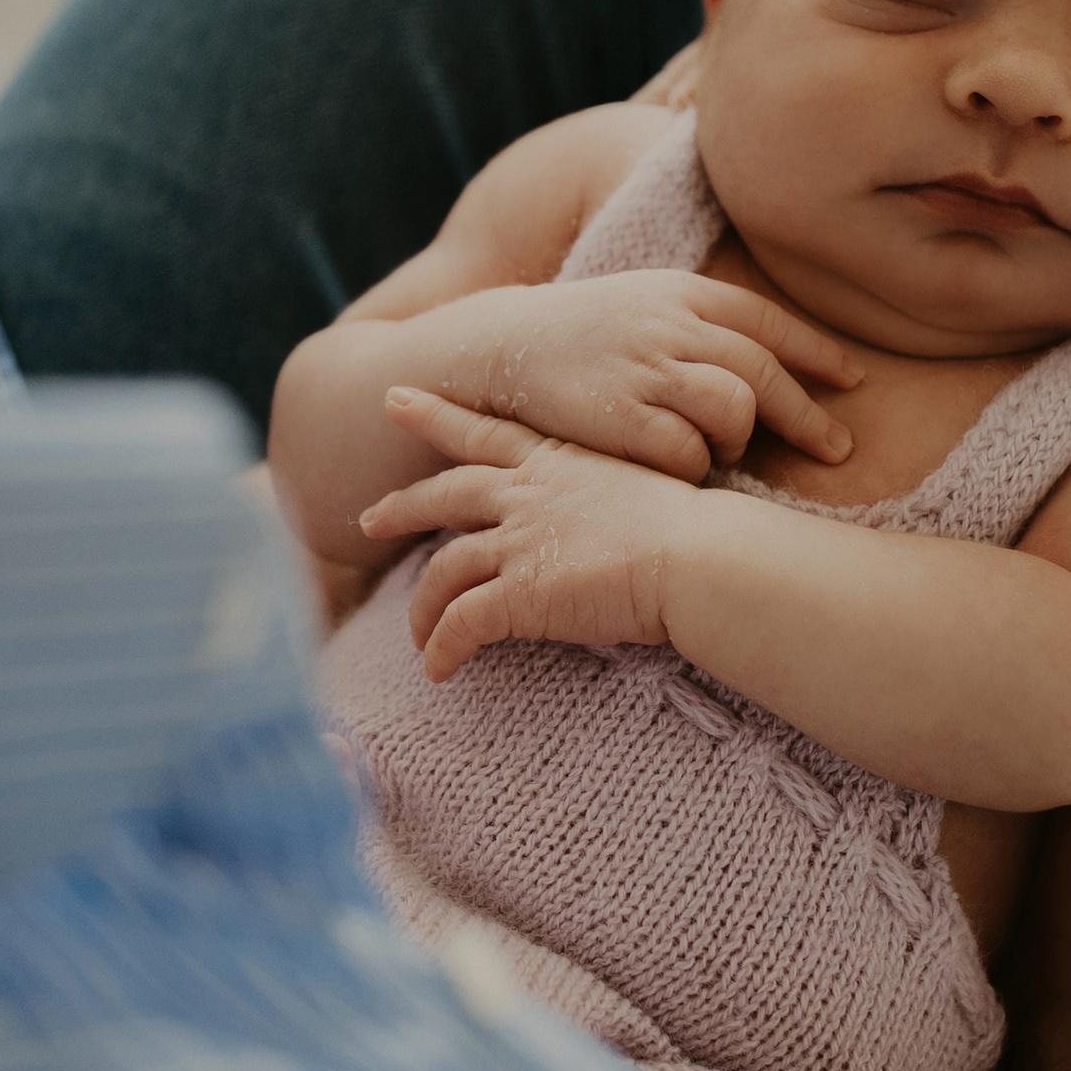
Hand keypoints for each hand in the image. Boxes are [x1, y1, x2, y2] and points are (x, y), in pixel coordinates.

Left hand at [361, 389, 700, 678]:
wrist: (702, 557)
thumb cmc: (698, 531)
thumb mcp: (646, 492)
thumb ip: (610, 502)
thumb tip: (616, 525)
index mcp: (560, 462)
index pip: (485, 431)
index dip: (437, 416)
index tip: (396, 400)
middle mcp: (529, 494)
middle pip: (445, 494)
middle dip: (402, 507)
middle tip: (367, 519)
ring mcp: (520, 542)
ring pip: (444, 570)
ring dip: (423, 607)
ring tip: (417, 636)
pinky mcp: (519, 594)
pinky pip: (460, 623)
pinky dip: (442, 648)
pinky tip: (438, 670)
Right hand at [438, 270, 859, 481]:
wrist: (495, 349)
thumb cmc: (578, 338)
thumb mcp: (641, 306)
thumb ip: (700, 326)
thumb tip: (769, 365)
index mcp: (680, 292)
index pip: (767, 320)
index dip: (817, 352)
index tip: (852, 380)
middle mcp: (668, 324)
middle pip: (763, 372)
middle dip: (809, 416)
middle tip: (837, 449)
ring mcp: (642, 369)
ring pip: (735, 408)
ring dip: (740, 440)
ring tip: (724, 452)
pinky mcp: (616, 416)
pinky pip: (685, 452)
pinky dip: (694, 468)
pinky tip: (677, 469)